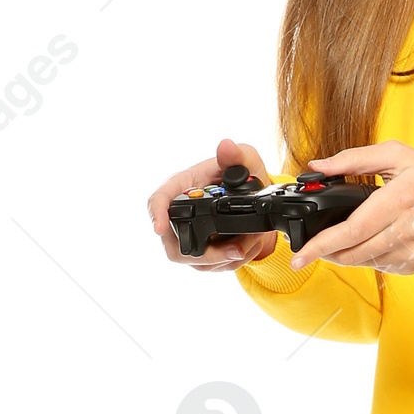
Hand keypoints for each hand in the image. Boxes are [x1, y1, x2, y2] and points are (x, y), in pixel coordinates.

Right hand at [146, 138, 281, 270]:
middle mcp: (181, 214)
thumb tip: (226, 146)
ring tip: (253, 240)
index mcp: (182, 187)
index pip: (159, 200)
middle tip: (236, 248)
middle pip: (173, 244)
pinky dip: (234, 261)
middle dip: (206, 253)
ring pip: (195, 262)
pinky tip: (249, 246)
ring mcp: (189, 236)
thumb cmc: (243, 174)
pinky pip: (212, 267)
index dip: (156, 213)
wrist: (256, 199)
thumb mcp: (247, 159)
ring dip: (227, 258)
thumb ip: (238, 155)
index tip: (159, 228)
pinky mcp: (202, 254)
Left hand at [294, 142, 413, 272]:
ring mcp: (410, 252)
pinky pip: (378, 266)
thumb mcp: (398, 155)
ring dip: (343, 256)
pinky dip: (365, 257)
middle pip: (353, 251)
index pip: (352, 229)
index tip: (299, 255)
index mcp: (399, 199)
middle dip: (325, 252)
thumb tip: (318, 166)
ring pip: (363, 262)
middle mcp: (405, 230)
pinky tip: (367, 244)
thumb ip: (354, 158)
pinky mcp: (411, 266)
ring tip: (334, 244)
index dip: (321, 244)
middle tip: (307, 250)